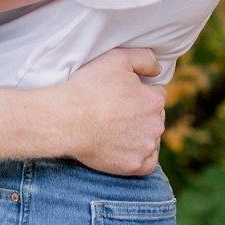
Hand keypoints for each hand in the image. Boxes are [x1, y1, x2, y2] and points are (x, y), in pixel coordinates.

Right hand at [58, 48, 165, 175]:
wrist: (65, 120)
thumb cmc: (89, 87)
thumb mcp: (118, 59)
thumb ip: (145, 58)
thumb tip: (158, 69)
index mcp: (154, 100)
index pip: (157, 94)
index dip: (139, 92)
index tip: (122, 95)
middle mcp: (156, 124)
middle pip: (155, 117)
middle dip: (141, 113)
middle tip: (116, 112)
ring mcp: (145, 147)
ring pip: (150, 138)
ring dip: (140, 134)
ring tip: (115, 129)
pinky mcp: (134, 165)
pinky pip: (148, 162)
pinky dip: (141, 156)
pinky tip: (126, 148)